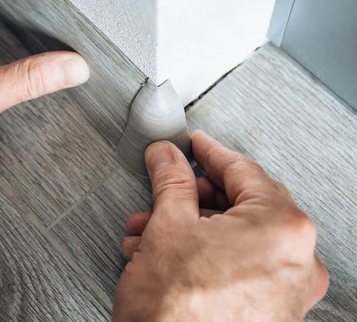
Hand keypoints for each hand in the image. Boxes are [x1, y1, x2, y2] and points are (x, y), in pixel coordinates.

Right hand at [113, 131, 328, 320]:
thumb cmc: (173, 312)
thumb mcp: (168, 226)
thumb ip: (172, 181)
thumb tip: (169, 158)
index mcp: (283, 228)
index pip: (244, 171)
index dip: (210, 153)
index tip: (194, 146)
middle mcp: (298, 261)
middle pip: (243, 204)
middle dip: (195, 196)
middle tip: (169, 186)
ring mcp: (288, 291)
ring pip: (237, 236)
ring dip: (192, 226)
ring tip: (152, 228)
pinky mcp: (272, 311)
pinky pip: (241, 264)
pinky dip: (206, 252)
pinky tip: (169, 252)